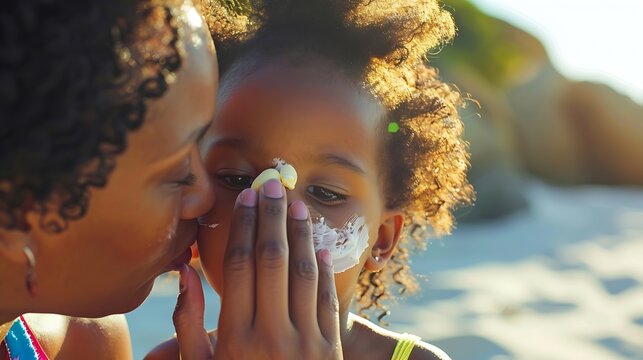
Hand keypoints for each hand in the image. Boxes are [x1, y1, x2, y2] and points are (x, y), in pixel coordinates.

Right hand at [172, 179, 342, 358]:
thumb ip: (188, 323)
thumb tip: (185, 272)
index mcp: (234, 337)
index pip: (240, 266)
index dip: (245, 228)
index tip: (248, 199)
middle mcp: (270, 335)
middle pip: (272, 260)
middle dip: (272, 218)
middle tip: (273, 185)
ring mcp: (304, 342)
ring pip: (303, 273)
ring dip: (300, 234)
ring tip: (297, 204)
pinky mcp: (328, 347)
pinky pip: (326, 298)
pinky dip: (323, 268)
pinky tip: (318, 244)